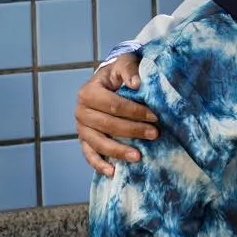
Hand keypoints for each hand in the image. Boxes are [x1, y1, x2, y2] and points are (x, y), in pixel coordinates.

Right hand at [77, 56, 158, 175]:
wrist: (107, 82)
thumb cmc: (118, 74)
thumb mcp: (124, 64)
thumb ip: (130, 70)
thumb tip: (137, 83)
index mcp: (88, 92)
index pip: (113, 104)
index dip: (134, 111)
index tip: (155, 116)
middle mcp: (81, 111)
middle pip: (107, 125)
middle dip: (133, 131)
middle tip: (155, 134)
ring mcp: (81, 128)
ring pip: (98, 143)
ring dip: (118, 151)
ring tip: (138, 157)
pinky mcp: (84, 140)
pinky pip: (89, 155)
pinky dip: (99, 165)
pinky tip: (113, 172)